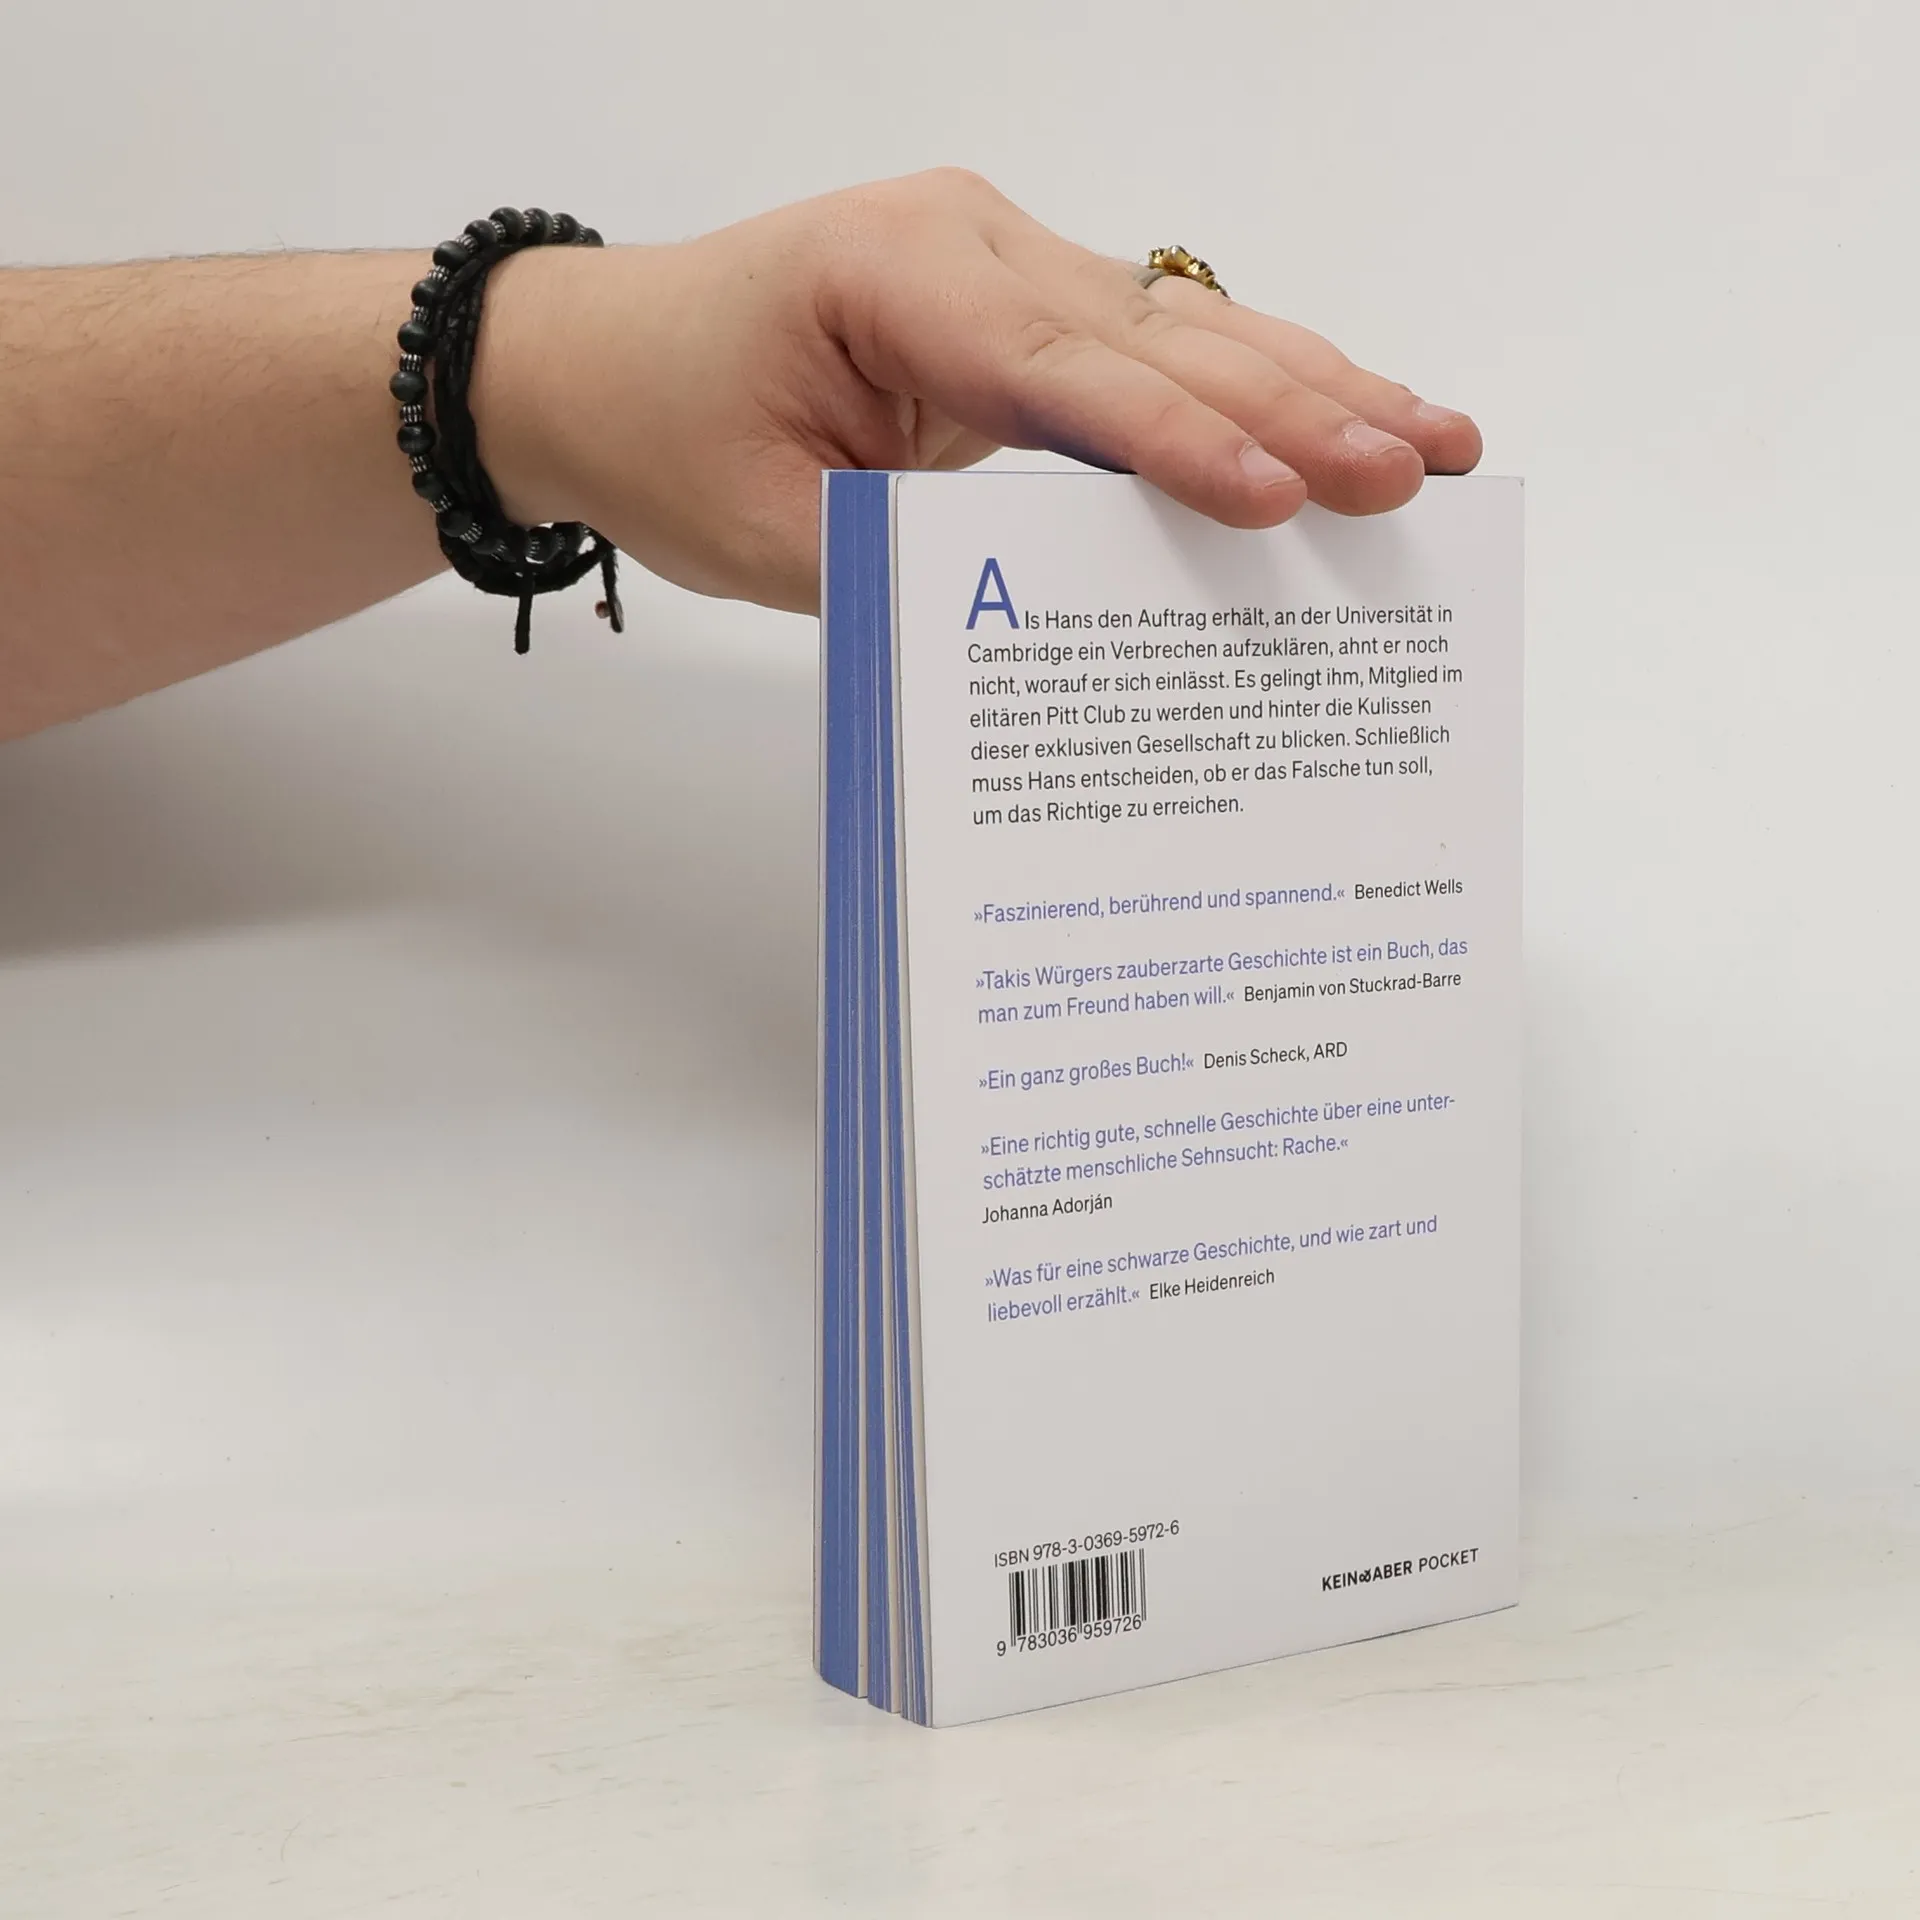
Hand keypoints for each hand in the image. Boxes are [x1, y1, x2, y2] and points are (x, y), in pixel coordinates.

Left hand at [477, 168, 1482, 615]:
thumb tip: (1067, 610)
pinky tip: (1347, 406)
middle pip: (1157, 335)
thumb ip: (919, 560)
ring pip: (1182, 323)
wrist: (598, 364)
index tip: (1285, 502)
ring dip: (1311, 383)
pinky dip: (1254, 381)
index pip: (1065, 373)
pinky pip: (1155, 339)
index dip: (1182, 443)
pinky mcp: (1021, 299)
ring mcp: (1003, 259)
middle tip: (1415, 470)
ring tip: (1432, 438)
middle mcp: (968, 242)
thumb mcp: (772, 531)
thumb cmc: (667, 433)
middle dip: (1296, 408)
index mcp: (893, 275)